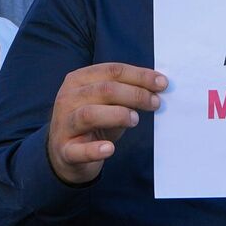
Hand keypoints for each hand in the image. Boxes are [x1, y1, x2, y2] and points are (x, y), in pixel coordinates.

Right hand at [46, 62, 165, 184]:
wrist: (65, 154)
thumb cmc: (92, 123)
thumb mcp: (107, 103)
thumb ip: (126, 93)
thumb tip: (157, 87)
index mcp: (79, 80)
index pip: (111, 70)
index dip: (139, 75)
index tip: (162, 83)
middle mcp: (68, 98)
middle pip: (104, 90)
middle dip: (135, 94)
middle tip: (155, 103)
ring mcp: (64, 124)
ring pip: (90, 114)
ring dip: (117, 115)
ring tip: (135, 120)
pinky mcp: (65, 150)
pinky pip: (78, 150)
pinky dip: (95, 150)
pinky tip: (110, 149)